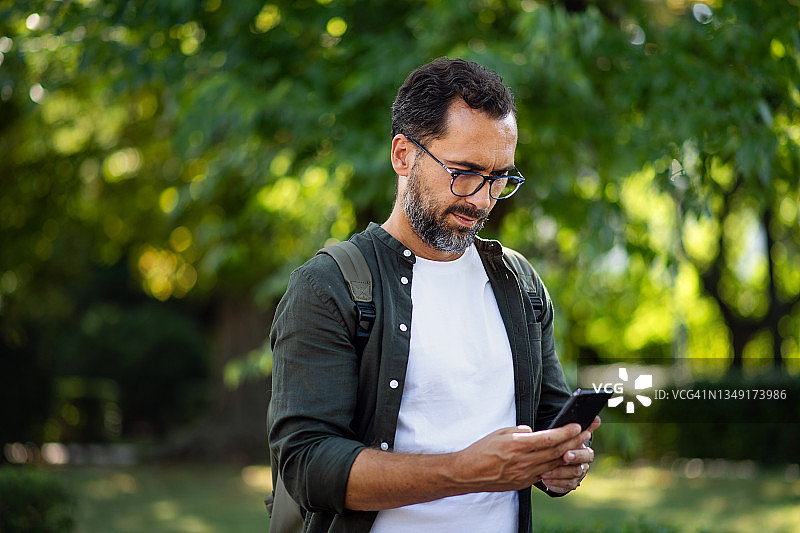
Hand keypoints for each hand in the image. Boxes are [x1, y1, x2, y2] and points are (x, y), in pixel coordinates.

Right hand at [453, 419, 595, 492]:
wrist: (469, 473)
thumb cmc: (482, 450)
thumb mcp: (500, 433)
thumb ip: (520, 431)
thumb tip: (533, 431)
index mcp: (518, 445)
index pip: (549, 438)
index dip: (566, 432)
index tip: (578, 424)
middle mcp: (524, 461)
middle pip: (557, 451)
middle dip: (575, 440)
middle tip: (588, 431)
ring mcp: (526, 474)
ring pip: (555, 463)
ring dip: (571, 453)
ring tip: (582, 444)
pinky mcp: (524, 483)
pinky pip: (545, 473)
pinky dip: (558, 465)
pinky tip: (565, 459)